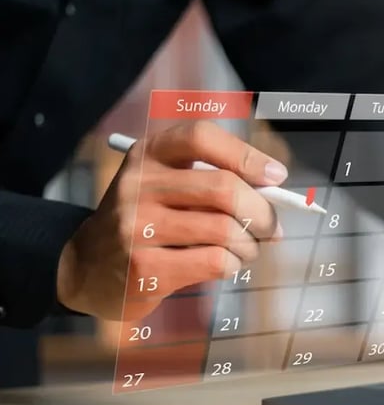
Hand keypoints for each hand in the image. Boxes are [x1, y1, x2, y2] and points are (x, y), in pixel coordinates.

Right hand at [57, 121, 287, 320]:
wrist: (85, 267)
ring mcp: (136, 227)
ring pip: (225, 230)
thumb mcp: (166, 186)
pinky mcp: (143, 267)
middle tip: (272, 228)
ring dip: (250, 244)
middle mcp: (138, 184)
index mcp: (148, 154)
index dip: (246, 155)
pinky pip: (214, 261)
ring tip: (246, 249)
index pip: (202, 137)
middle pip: (223, 188)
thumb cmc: (146, 221)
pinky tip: (225, 265)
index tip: (277, 175)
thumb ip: (213, 181)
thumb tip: (275, 191)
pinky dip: (232, 265)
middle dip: (262, 211)